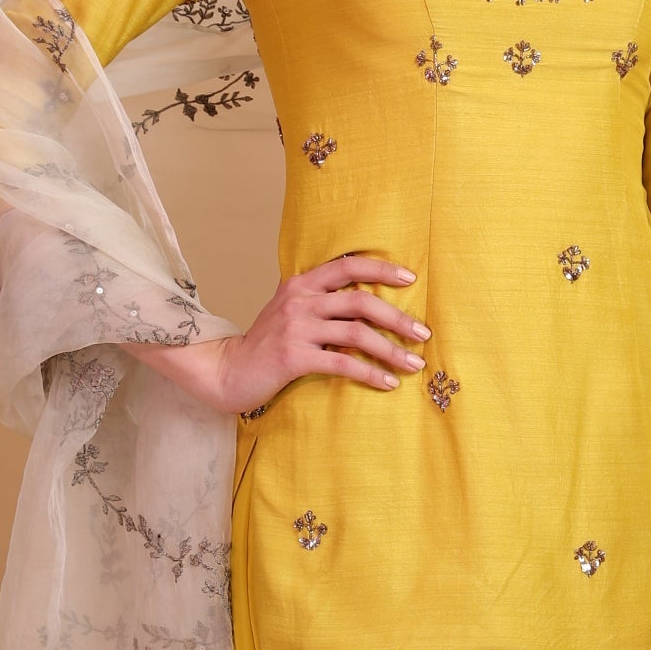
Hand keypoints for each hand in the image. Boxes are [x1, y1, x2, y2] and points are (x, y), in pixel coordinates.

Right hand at [139, 255, 429, 414]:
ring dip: (391, 350)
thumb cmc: (267, 345)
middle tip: (423, 333)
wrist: (227, 370)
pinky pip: (342, 364)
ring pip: (356, 333)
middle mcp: (299, 301)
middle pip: (360, 301)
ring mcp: (295, 328)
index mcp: (301, 284)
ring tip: (414, 364)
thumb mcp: (291, 312)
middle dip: (397, 318)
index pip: (347, 266)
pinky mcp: (293, 357)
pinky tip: (388, 383)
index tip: (410, 278)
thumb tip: (369, 305)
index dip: (381, 269)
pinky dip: (370, 373)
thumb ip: (322, 303)